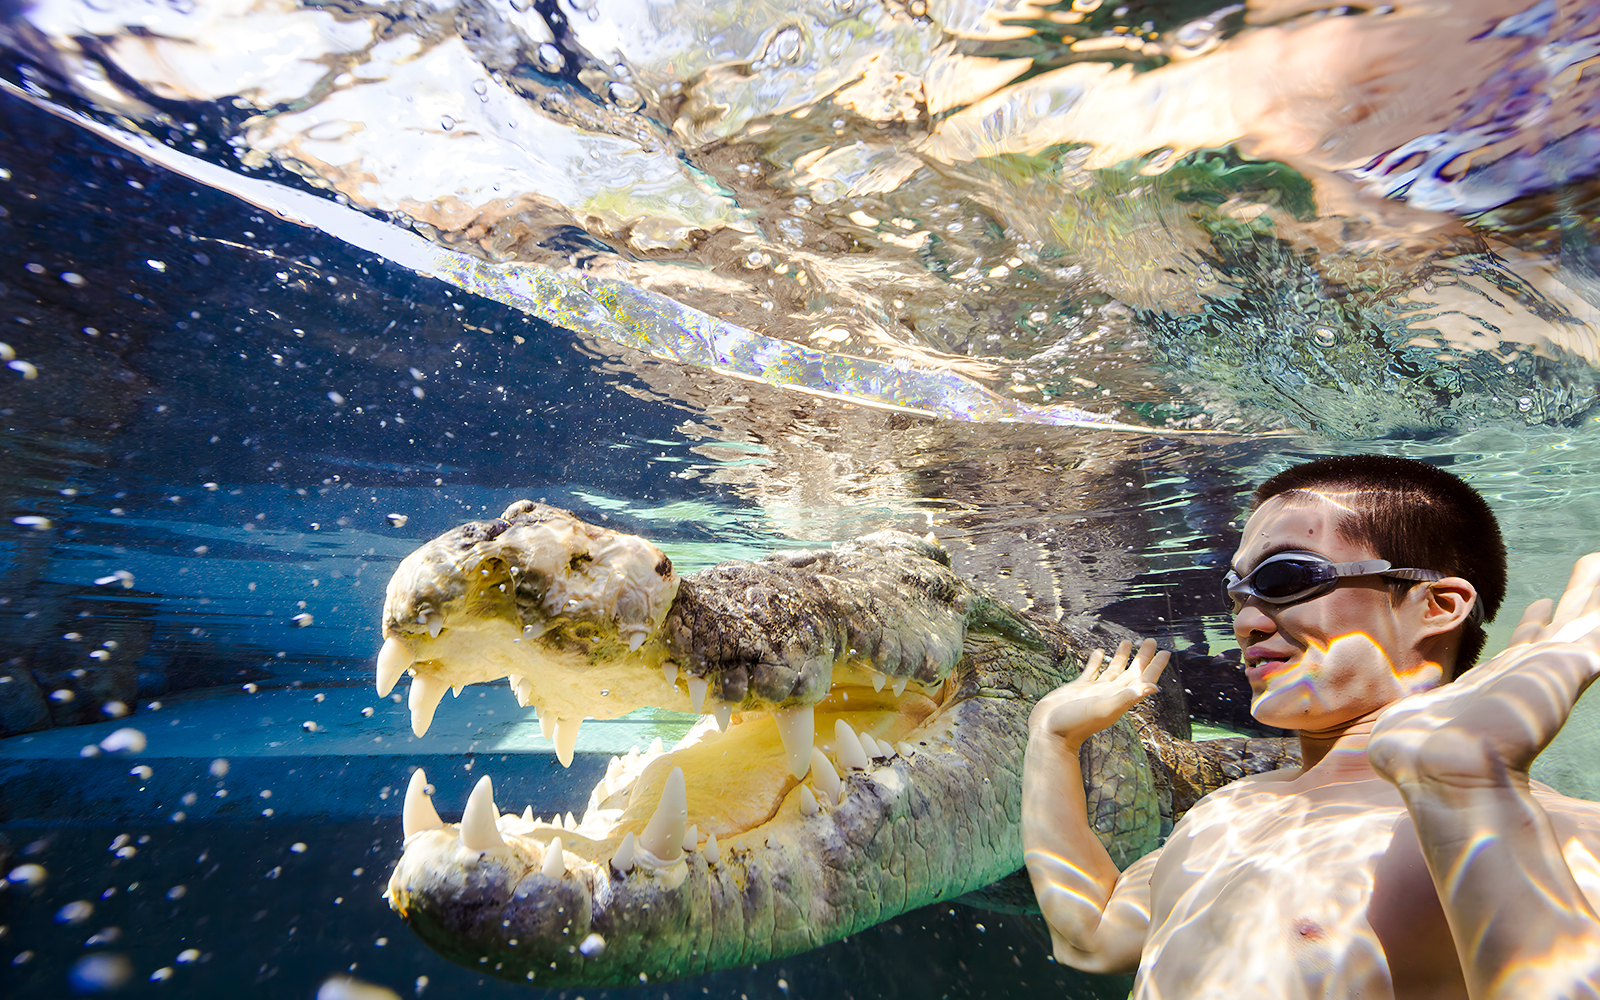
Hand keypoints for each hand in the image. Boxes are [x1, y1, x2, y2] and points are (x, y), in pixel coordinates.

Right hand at [1030, 639, 1170, 747]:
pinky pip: (1091, 671)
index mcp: (1120, 697)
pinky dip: (1096, 661)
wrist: (1049, 732)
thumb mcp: (1104, 709)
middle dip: (1142, 657)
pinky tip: (1098, 651)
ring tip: (1126, 641)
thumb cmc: (1076, 723)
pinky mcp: (1078, 688)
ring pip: (1113, 670)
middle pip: (1132, 672)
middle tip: (1150, 640)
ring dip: (1121, 656)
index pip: (1143, 679)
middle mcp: (1110, 693)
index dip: (1155, 666)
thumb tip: (1152, 687)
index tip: (1165, 652)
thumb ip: (1126, 697)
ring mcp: (1094, 690)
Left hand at [1369, 553, 1599, 788]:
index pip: (1521, 647)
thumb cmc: (1418, 756)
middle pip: (1556, 627)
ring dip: (1592, 591)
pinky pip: (1593, 630)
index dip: (1533, 626)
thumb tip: (1392, 735)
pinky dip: (1599, 605)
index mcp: (1493, 684)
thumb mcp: (1409, 725)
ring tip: (1598, 561)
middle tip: (1592, 566)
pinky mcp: (1564, 668)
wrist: (1448, 772)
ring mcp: (1546, 670)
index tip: (1542, 605)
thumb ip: (1408, 722)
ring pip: (1581, 620)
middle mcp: (1524, 673)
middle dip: (1576, 599)